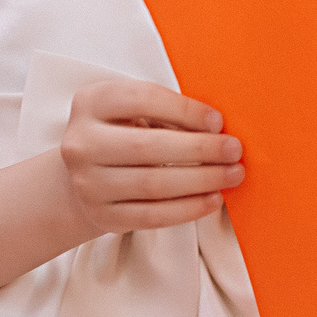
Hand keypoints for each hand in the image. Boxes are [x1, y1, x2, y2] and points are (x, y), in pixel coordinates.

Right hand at [56, 80, 243, 235]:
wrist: (85, 173)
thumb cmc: (123, 131)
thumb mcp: (133, 109)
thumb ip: (166, 112)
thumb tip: (216, 129)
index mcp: (91, 103)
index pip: (142, 100)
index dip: (184, 110)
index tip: (218, 121)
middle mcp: (81, 143)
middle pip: (147, 146)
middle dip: (199, 149)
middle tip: (234, 150)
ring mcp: (87, 183)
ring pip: (152, 185)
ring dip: (201, 180)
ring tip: (232, 175)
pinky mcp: (102, 216)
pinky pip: (152, 216)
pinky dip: (188, 209)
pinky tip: (213, 199)